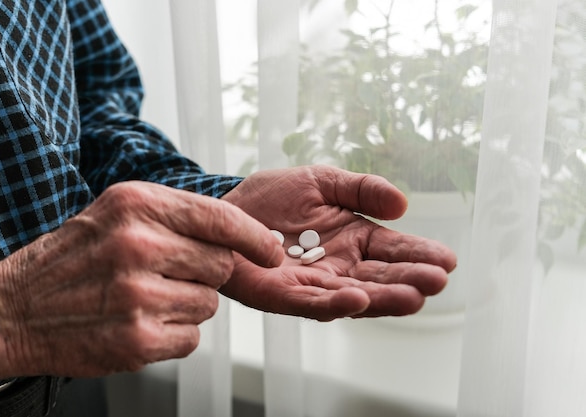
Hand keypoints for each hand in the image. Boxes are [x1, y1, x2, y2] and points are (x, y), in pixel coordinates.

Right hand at [0, 181, 282, 379]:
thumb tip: (241, 235)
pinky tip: (140, 322)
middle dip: (205, 272)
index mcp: (136, 205)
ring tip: (145, 298)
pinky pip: (192, 337)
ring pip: (208, 303)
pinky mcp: (137, 340)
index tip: (272, 251)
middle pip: (221, 265)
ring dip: (187, 304)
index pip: (220, 218)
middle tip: (168, 274)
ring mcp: (137, 296)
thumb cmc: (75, 257)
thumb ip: (176, 215)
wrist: (16, 308)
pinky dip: (174, 333)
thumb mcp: (118, 211)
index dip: (255, 237)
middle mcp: (138, 246)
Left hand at [221, 166, 456, 321]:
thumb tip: (402, 204)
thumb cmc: (272, 196)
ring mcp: (312, 285)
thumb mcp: (321, 181)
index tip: (448, 259)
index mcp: (353, 239)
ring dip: (383, 298)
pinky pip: (311, 302)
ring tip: (414, 297)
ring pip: (353, 296)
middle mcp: (339, 267)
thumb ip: (361, 189)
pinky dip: (335, 303)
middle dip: (409, 281)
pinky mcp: (282, 295)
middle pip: (380, 278)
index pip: (393, 250)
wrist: (226, 208)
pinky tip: (359, 299)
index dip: (419, 255)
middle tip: (438, 281)